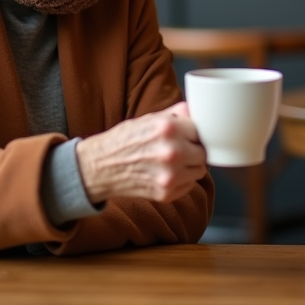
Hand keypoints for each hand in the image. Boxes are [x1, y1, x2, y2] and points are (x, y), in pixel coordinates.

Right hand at [75, 101, 206, 204]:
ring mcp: (170, 175)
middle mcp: (172, 152)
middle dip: (194, 149)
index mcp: (168, 128)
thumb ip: (176, 114)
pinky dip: (182, 181)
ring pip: (200, 170)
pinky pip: (189, 186)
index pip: (200, 130)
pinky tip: (167, 173)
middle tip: (182, 148)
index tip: (188, 135)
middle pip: (203, 152)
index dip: (193, 132)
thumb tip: (196, 111)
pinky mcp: (166, 193)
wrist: (100, 167)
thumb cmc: (124, 140)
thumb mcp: (149, 118)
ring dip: (191, 166)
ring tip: (174, 161)